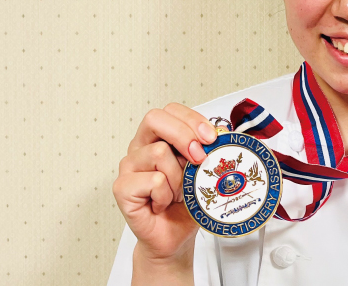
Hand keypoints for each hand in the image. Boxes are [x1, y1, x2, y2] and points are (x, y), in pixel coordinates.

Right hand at [112, 103, 218, 274]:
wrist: (174, 236)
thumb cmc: (186, 203)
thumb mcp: (203, 171)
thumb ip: (209, 150)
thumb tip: (225, 134)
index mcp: (158, 137)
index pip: (171, 111)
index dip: (192, 119)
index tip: (211, 137)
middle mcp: (141, 147)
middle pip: (155, 119)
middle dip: (184, 135)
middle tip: (200, 158)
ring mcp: (129, 166)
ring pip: (158, 152)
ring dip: (178, 177)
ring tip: (176, 193)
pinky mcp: (122, 187)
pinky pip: (152, 180)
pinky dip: (166, 195)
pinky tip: (163, 204)